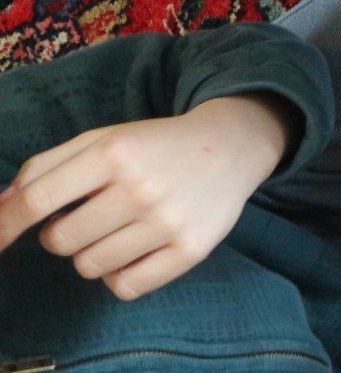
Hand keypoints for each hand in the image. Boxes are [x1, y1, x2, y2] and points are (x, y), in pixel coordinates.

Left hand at [0, 94, 292, 299]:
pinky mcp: (191, 250)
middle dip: (64, 234)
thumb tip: (0, 205)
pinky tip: (139, 250)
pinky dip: (121, 276)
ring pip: (89, 268)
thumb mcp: (103, 138)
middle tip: (93, 215)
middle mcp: (141, 187)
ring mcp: (168, 221)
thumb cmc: (155, 146)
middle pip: (60, 241)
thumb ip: (48, 166)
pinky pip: (126, 287)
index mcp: (113, 152)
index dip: (4, 225)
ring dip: (93, 254)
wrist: (231, 147)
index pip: (38, 200)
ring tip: (120, 231)